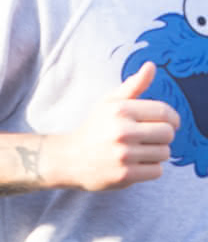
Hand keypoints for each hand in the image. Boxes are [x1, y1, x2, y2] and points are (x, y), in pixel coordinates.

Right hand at [51, 62, 177, 190]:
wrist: (69, 159)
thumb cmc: (94, 128)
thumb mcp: (109, 103)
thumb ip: (133, 85)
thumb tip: (151, 66)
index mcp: (120, 110)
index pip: (164, 112)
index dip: (171, 118)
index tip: (166, 123)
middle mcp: (121, 131)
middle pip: (168, 133)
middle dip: (162, 137)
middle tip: (148, 139)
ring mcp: (123, 154)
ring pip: (164, 153)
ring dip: (156, 154)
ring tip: (138, 152)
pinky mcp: (124, 175)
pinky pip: (157, 171)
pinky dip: (149, 169)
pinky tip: (134, 164)